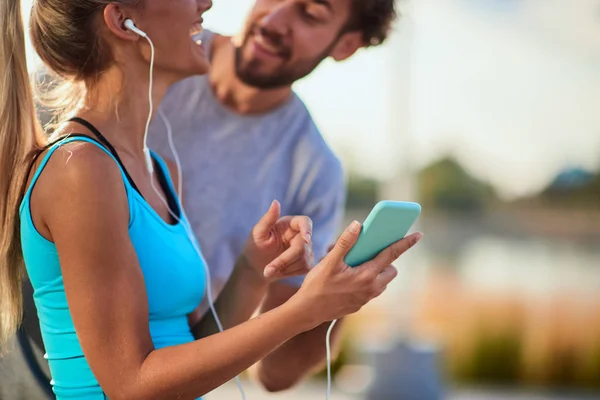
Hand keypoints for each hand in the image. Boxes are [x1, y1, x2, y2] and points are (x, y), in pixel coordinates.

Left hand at [243, 200, 313, 281]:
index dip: (308, 229)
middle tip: (268, 270)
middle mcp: (300, 235)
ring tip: (269, 270)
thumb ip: (268, 218)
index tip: (306, 239)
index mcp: (290, 224)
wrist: (255, 268)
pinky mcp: (307, 262)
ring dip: (285, 268)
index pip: (305, 222)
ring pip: (304, 259)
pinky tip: (279, 272)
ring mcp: (306, 249)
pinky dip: (290, 273)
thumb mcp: (258, 233)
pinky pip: (306, 269)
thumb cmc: (254, 247)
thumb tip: (275, 202)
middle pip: (303, 246)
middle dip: (285, 259)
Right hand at [290, 221, 422, 326]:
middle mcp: (371, 288)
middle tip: (366, 252)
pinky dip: (366, 280)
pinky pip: (371, 289)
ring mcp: (366, 298)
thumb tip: (358, 225)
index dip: (405, 243)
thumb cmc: (317, 285)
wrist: (308, 311)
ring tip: (353, 265)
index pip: (391, 254)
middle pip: (390, 269)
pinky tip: (347, 277)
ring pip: (382, 280)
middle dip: (384, 259)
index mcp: (366, 275)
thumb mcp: (329, 262)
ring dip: (375, 271)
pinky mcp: (360, 304)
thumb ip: (345, 243)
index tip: (418, 235)